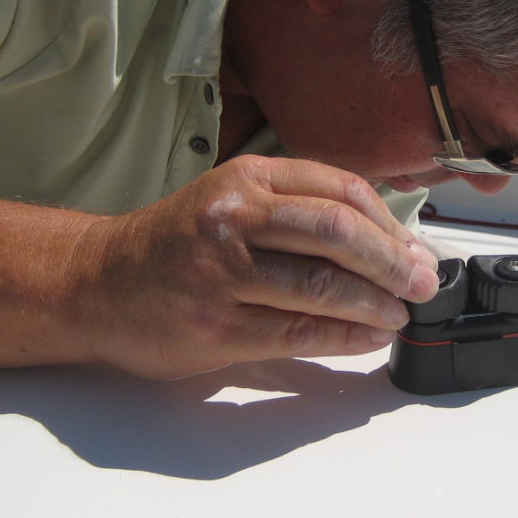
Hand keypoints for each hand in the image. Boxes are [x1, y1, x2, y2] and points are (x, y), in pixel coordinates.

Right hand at [80, 155, 440, 378]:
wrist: (96, 284)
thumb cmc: (174, 246)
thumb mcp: (230, 201)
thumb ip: (294, 211)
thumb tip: (384, 243)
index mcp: (246, 178)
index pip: (341, 190)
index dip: (389, 225)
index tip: (414, 251)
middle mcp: (233, 218)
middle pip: (339, 232)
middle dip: (393, 263)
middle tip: (422, 285)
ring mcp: (221, 273)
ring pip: (322, 285)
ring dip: (375, 305)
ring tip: (397, 316)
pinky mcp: (214, 326)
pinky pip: (297, 332)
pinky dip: (343, 338)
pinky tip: (366, 339)